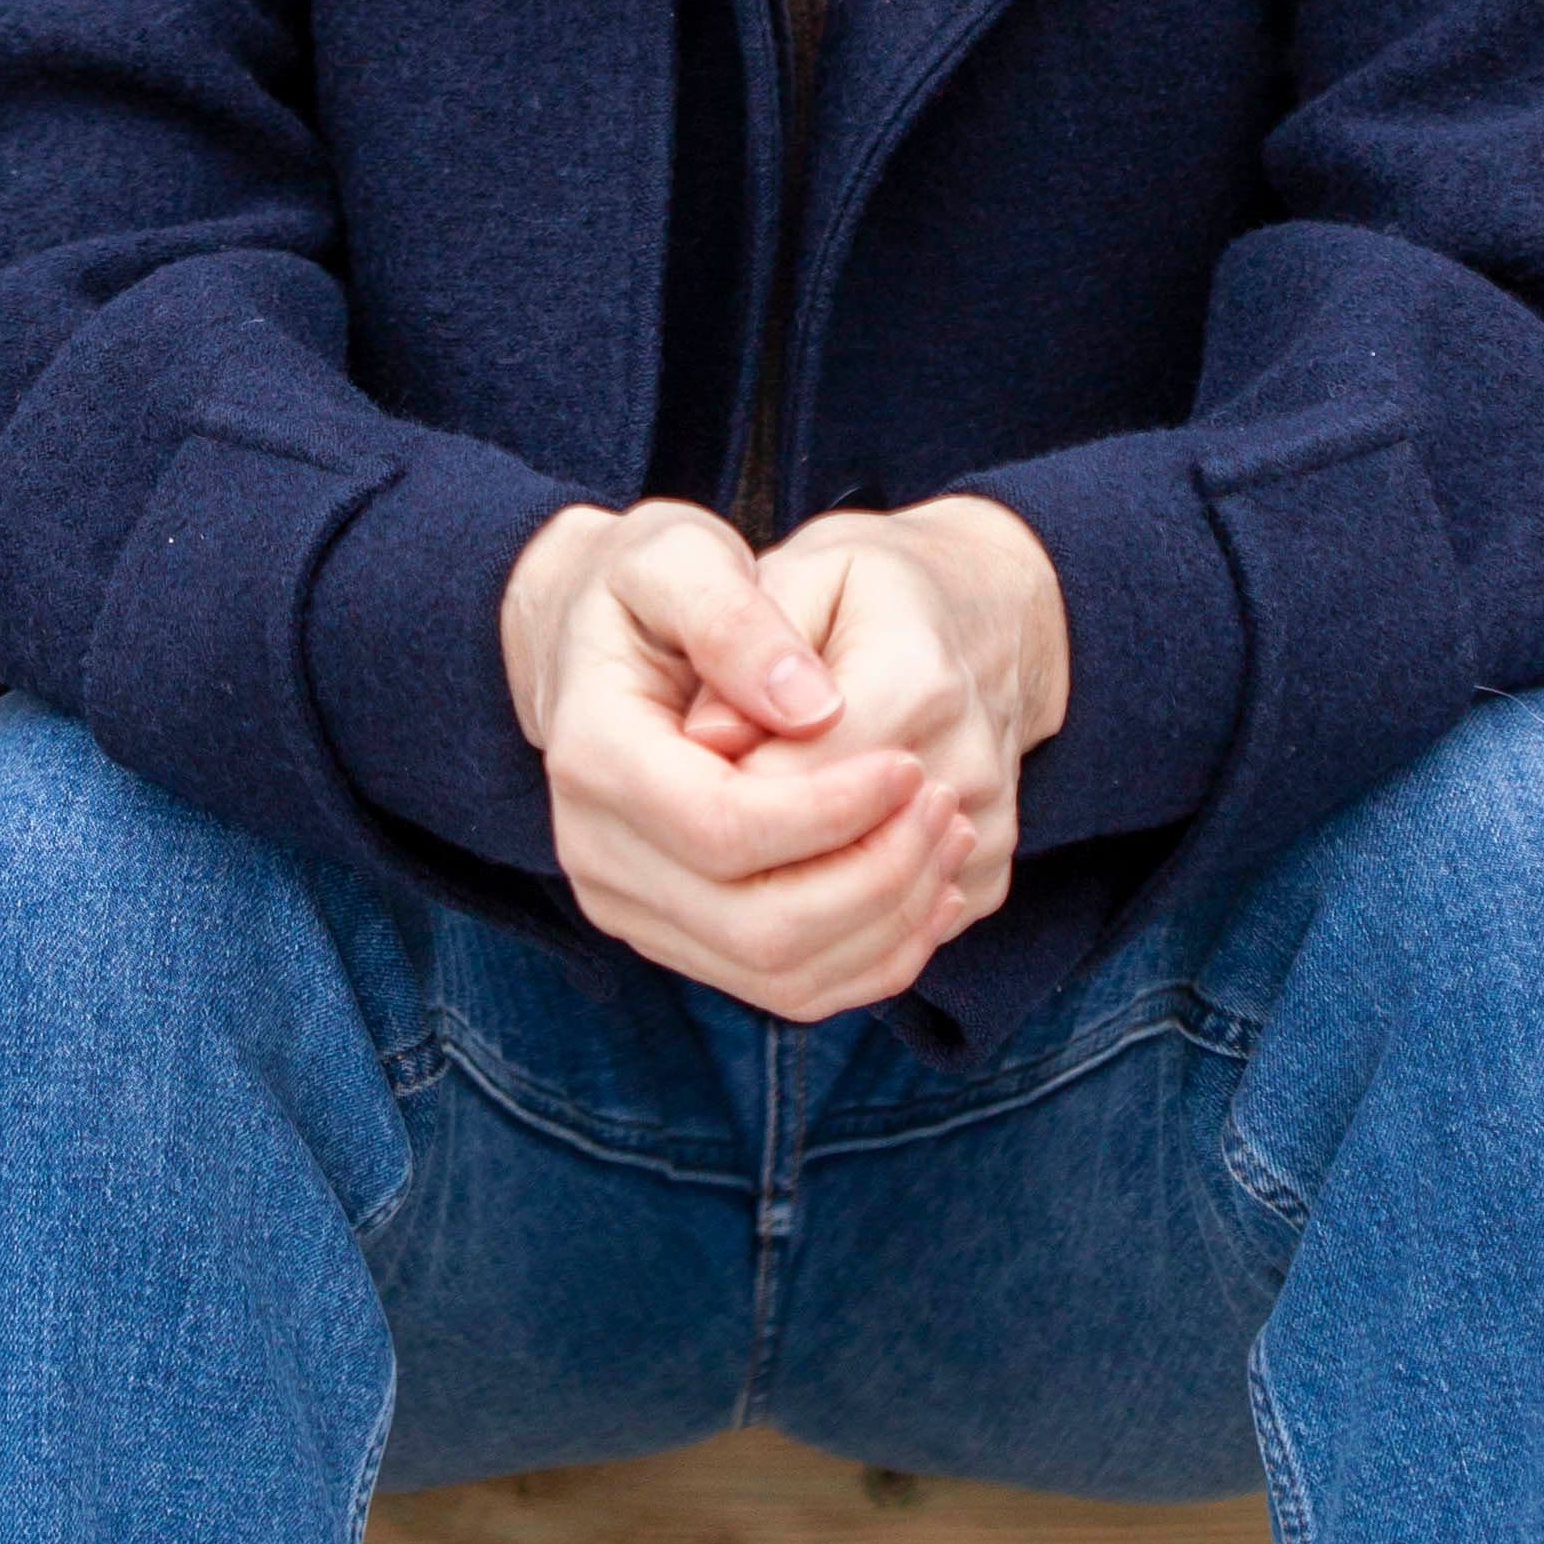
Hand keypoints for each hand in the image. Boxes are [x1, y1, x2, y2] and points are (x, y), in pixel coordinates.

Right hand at [500, 498, 977, 1020]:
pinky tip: (929, 891)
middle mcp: (595, 852)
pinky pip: (785, 988)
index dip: (833, 811)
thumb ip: (738, 621)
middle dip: (873, 878)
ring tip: (949, 839)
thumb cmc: (647, 584)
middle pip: (755, 924)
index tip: (913, 765)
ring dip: (884, 925)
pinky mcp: (674, 935)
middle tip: (948, 806)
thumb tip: (812, 708)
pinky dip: (870, 957)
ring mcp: (632, 907)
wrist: (594, 640)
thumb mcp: (679, 556)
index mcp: (594, 757)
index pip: (722, 826)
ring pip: (777, 973)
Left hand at [718, 495, 1069, 956]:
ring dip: (764, 912)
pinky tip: (782, 878)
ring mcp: (983, 835)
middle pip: (815, 877)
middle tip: (698, 812)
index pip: (777, 790)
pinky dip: (816, 940)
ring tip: (728, 853)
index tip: (686, 755)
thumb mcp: (798, 568)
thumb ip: (738, 637)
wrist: (981, 610)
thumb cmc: (867, 584)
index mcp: (912, 679)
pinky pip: (885, 953)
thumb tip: (704, 738)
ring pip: (851, 932)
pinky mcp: (986, 880)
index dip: (706, 792)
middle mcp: (964, 768)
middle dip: (726, 865)